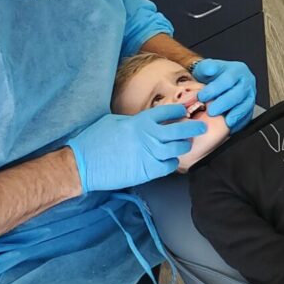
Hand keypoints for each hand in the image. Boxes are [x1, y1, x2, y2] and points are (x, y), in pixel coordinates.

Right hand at [67, 105, 206, 192]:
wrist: (82, 165)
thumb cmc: (93, 141)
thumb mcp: (113, 122)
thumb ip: (133, 120)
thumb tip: (145, 121)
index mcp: (140, 121)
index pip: (167, 113)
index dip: (178, 112)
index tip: (184, 112)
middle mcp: (148, 136)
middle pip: (180, 130)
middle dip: (194, 127)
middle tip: (202, 126)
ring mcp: (149, 155)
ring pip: (178, 149)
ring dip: (184, 146)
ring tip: (186, 145)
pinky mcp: (147, 171)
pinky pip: (169, 166)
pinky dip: (173, 163)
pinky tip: (170, 161)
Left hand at [193, 59, 255, 130]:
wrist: (216, 81)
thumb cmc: (212, 76)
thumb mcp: (206, 67)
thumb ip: (206, 67)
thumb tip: (209, 69)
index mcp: (237, 70)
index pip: (228, 79)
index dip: (215, 89)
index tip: (202, 96)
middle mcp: (246, 82)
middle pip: (238, 94)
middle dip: (225, 104)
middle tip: (212, 111)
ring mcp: (250, 95)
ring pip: (246, 106)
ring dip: (236, 115)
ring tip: (226, 122)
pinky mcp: (250, 108)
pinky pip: (248, 116)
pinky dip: (240, 123)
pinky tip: (231, 127)